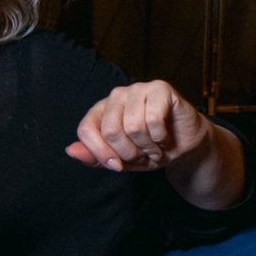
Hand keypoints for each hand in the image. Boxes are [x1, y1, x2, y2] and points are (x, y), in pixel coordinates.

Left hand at [67, 80, 212, 172]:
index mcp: (102, 110)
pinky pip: (154, 119)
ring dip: (148, 147)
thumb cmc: (151, 149)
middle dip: (129, 152)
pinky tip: (165, 137)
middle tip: (142, 154)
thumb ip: (96, 156)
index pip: (86, 129)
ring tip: (155, 147)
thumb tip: (70, 150)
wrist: (185, 146)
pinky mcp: (160, 88)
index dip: (100, 153)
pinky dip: (161, 137)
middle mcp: (117, 96)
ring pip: (134, 126)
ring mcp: (139, 89)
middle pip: (110, 130)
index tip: (117, 166)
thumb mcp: (121, 160)